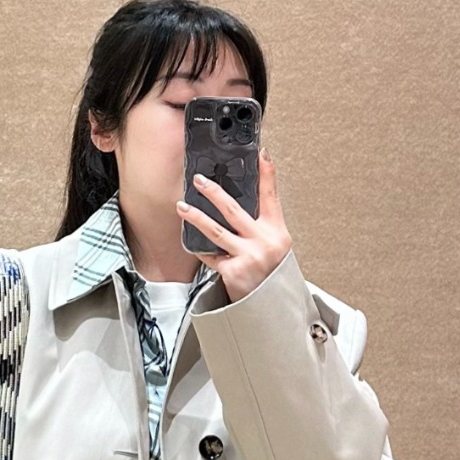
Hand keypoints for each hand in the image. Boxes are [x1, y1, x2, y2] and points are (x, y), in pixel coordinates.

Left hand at [176, 148, 292, 301]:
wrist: (271, 305)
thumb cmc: (271, 272)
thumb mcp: (275, 244)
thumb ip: (262, 223)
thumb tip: (241, 200)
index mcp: (277, 232)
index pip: (271, 197)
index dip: (267, 174)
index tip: (260, 154)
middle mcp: (264, 242)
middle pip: (234, 210)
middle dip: (214, 193)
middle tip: (199, 180)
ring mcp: (248, 257)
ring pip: (216, 231)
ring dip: (196, 217)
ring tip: (182, 207)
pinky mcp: (233, 271)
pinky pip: (211, 255)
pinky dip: (202, 249)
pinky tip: (191, 241)